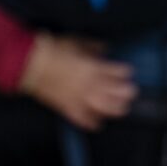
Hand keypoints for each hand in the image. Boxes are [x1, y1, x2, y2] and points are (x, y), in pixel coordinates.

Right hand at [18, 34, 136, 130]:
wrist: (34, 65)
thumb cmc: (56, 50)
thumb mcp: (78, 41)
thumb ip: (94, 47)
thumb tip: (105, 49)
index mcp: (94, 67)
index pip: (117, 72)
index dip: (125, 72)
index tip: (128, 72)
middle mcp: (90, 84)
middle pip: (115, 92)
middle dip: (126, 93)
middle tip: (132, 92)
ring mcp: (80, 98)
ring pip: (103, 108)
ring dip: (116, 109)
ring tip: (123, 108)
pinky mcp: (68, 107)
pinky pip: (83, 119)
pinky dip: (92, 123)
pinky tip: (99, 124)